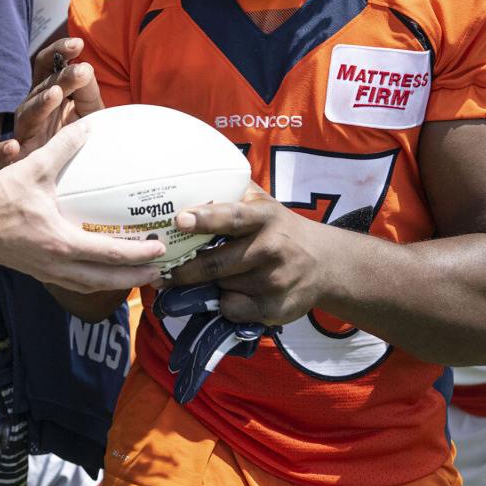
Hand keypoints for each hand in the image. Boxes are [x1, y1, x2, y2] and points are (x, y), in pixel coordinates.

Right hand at [0, 38, 103, 170]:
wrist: (71, 173)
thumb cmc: (78, 138)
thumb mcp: (90, 112)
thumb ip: (87, 91)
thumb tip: (85, 68)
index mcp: (47, 92)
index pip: (47, 64)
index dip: (59, 50)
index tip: (78, 44)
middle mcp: (31, 108)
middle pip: (41, 87)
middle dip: (61, 78)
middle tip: (81, 72)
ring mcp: (22, 132)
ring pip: (26, 115)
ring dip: (40, 104)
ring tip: (56, 95)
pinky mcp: (16, 159)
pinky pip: (0, 155)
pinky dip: (3, 151)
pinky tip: (13, 148)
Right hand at [0, 121, 165, 292]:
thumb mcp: (35, 167)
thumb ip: (64, 147)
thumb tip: (88, 126)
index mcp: (61, 243)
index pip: (110, 255)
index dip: (139, 254)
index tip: (161, 249)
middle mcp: (57, 264)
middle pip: (106, 280)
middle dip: (136, 277)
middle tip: (161, 272)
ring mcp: (45, 271)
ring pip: (89, 285)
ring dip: (115, 282)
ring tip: (135, 276)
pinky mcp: (35, 271)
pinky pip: (72, 281)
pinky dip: (92, 279)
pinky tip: (97, 269)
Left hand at [161, 192, 335, 326]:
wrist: (325, 263)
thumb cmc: (279, 228)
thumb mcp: (262, 203)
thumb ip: (230, 190)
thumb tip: (186, 176)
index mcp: (264, 216)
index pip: (232, 217)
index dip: (205, 219)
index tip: (180, 220)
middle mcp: (272, 247)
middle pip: (216, 263)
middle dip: (185, 269)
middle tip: (161, 270)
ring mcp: (275, 280)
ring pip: (221, 287)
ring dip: (205, 286)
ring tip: (198, 280)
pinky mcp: (276, 307)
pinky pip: (232, 309)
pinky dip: (223, 303)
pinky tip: (228, 294)